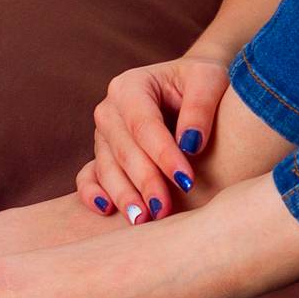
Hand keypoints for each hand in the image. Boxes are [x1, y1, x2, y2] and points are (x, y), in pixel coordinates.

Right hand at [76, 51, 231, 224]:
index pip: (144, 125)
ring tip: (144, 219)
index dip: (164, 155)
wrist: (192, 84)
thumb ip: (200, 107)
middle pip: (124, 151)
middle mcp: (110, 110)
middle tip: (164, 210)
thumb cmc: (202, 79)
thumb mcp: (210, 79)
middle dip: (145, 182)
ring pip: (107, 168)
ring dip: (124, 195)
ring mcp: (103, 134)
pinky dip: (92, 193)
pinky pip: (88, 176)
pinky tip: (107, 210)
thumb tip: (190, 144)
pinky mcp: (102, 154)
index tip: (187, 181)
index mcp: (131, 85)